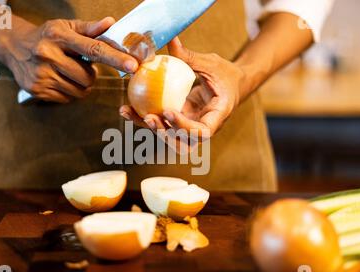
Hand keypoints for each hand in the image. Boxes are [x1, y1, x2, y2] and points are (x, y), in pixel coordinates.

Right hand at [3, 17, 138, 102]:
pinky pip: (67, 98)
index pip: (93, 48)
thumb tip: (111, 23)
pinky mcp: (37, 90)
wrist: (14, 47)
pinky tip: (59, 79)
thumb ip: (90, 29)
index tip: (132, 65)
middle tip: (79, 65)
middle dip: (90, 74)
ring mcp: (41, 74)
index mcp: (59, 36)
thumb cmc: (47, 36)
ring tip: (69, 72)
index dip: (115, 58)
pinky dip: (69, 91)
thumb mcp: (66, 26)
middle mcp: (48, 55)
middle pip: (88, 76)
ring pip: (80, 90)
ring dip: (81, 84)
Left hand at [120, 37, 244, 138]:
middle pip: (184, 143)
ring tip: (130, 112)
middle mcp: (203, 127)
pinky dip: (145, 120)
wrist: (232, 85)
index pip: (202, 131)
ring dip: (149, 129)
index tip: (168, 111)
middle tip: (149, 118)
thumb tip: (171, 40)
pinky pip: (162, 125)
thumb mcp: (212, 64)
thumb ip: (191, 58)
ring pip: (169, 138)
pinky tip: (127, 109)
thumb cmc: (225, 73)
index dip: (184, 127)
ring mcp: (190, 128)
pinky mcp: (179, 123)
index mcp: (217, 116)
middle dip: (165, 134)